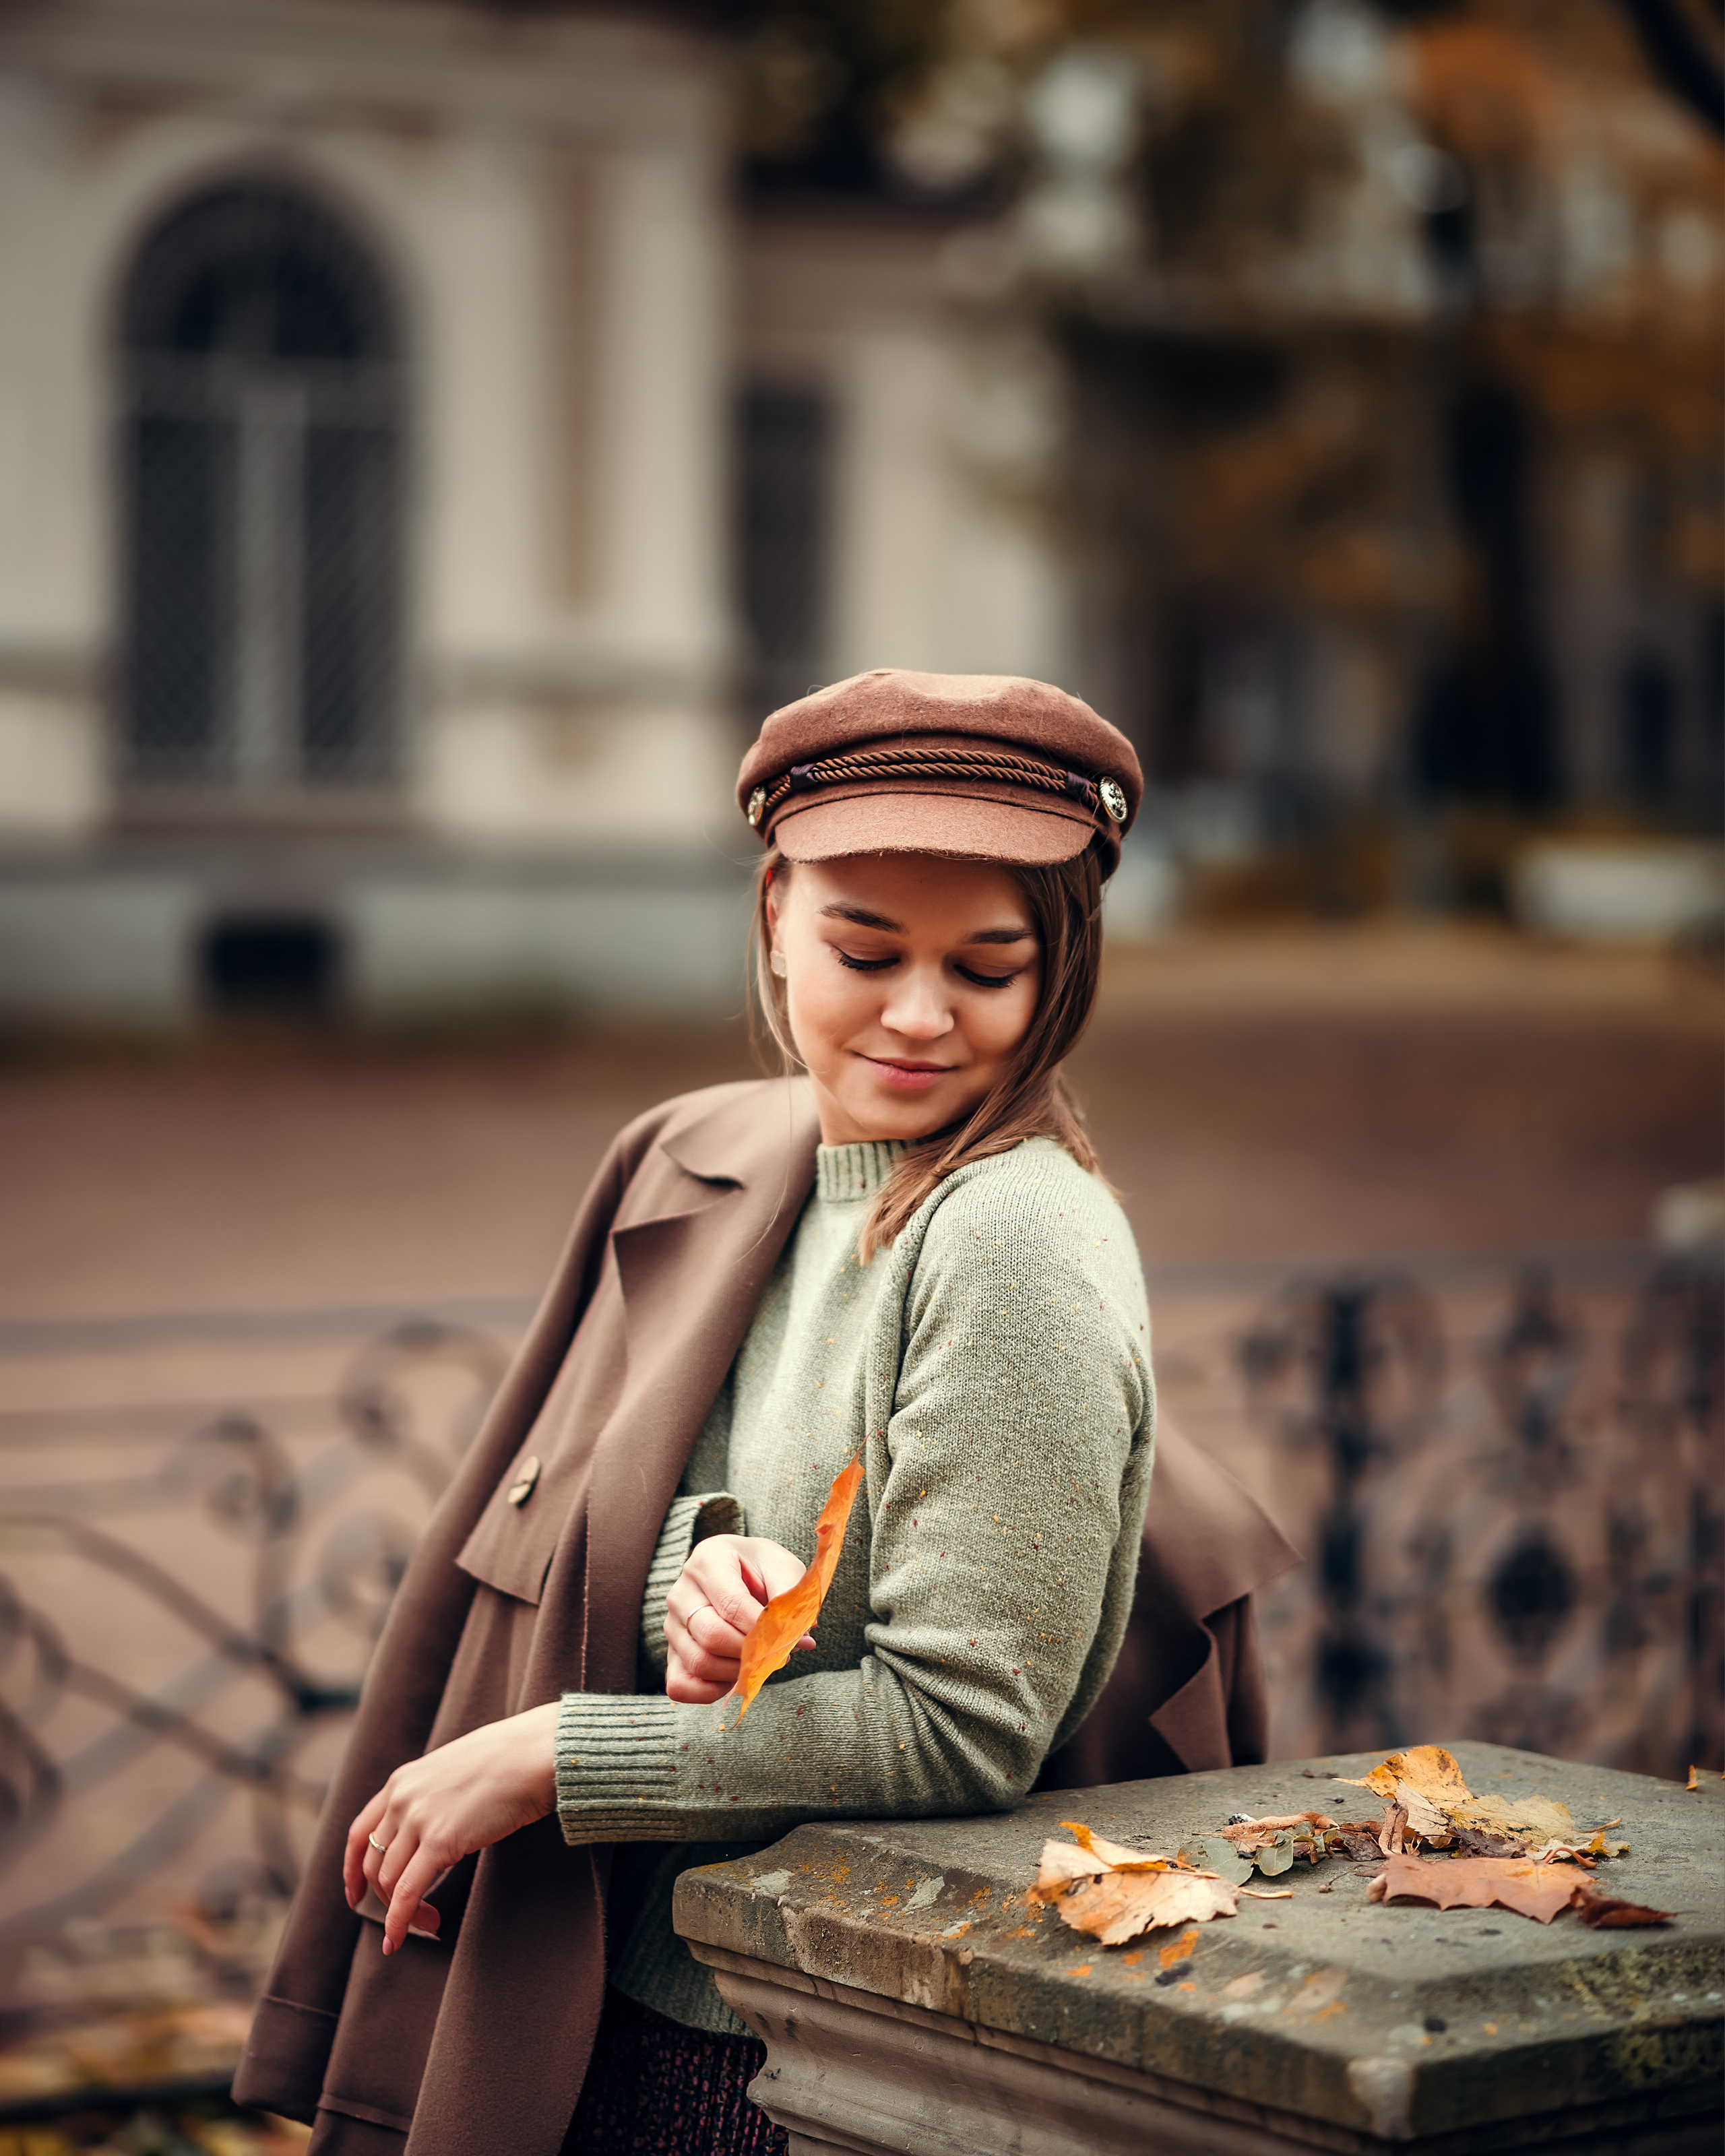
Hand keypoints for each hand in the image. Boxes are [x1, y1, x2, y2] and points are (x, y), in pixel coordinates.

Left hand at [344, 1701, 559, 1953]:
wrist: (533, 1754)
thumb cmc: (508, 1761)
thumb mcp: (452, 1771)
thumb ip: (432, 1796)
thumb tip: (434, 1826)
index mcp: (402, 1781)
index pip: (359, 1833)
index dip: (352, 1870)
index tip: (355, 1896)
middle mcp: (401, 1799)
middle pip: (372, 1863)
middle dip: (383, 1898)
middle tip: (409, 1917)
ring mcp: (417, 1819)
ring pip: (387, 1881)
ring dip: (400, 1912)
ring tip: (429, 1923)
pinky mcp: (439, 1841)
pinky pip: (407, 1893)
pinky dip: (399, 1921)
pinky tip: (402, 1938)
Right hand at [663, 1533, 814, 1704]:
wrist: (741, 1572)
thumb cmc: (761, 1569)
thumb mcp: (782, 1567)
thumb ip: (790, 1596)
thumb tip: (799, 1637)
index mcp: (707, 1559)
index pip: (732, 1604)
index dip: (762, 1629)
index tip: (789, 1639)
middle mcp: (681, 1591)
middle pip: (711, 1635)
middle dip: (751, 1653)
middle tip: (776, 1654)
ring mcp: (672, 1624)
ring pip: (698, 1662)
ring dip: (736, 1672)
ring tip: (759, 1662)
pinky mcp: (671, 1653)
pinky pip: (680, 1685)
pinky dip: (710, 1692)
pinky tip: (734, 1679)